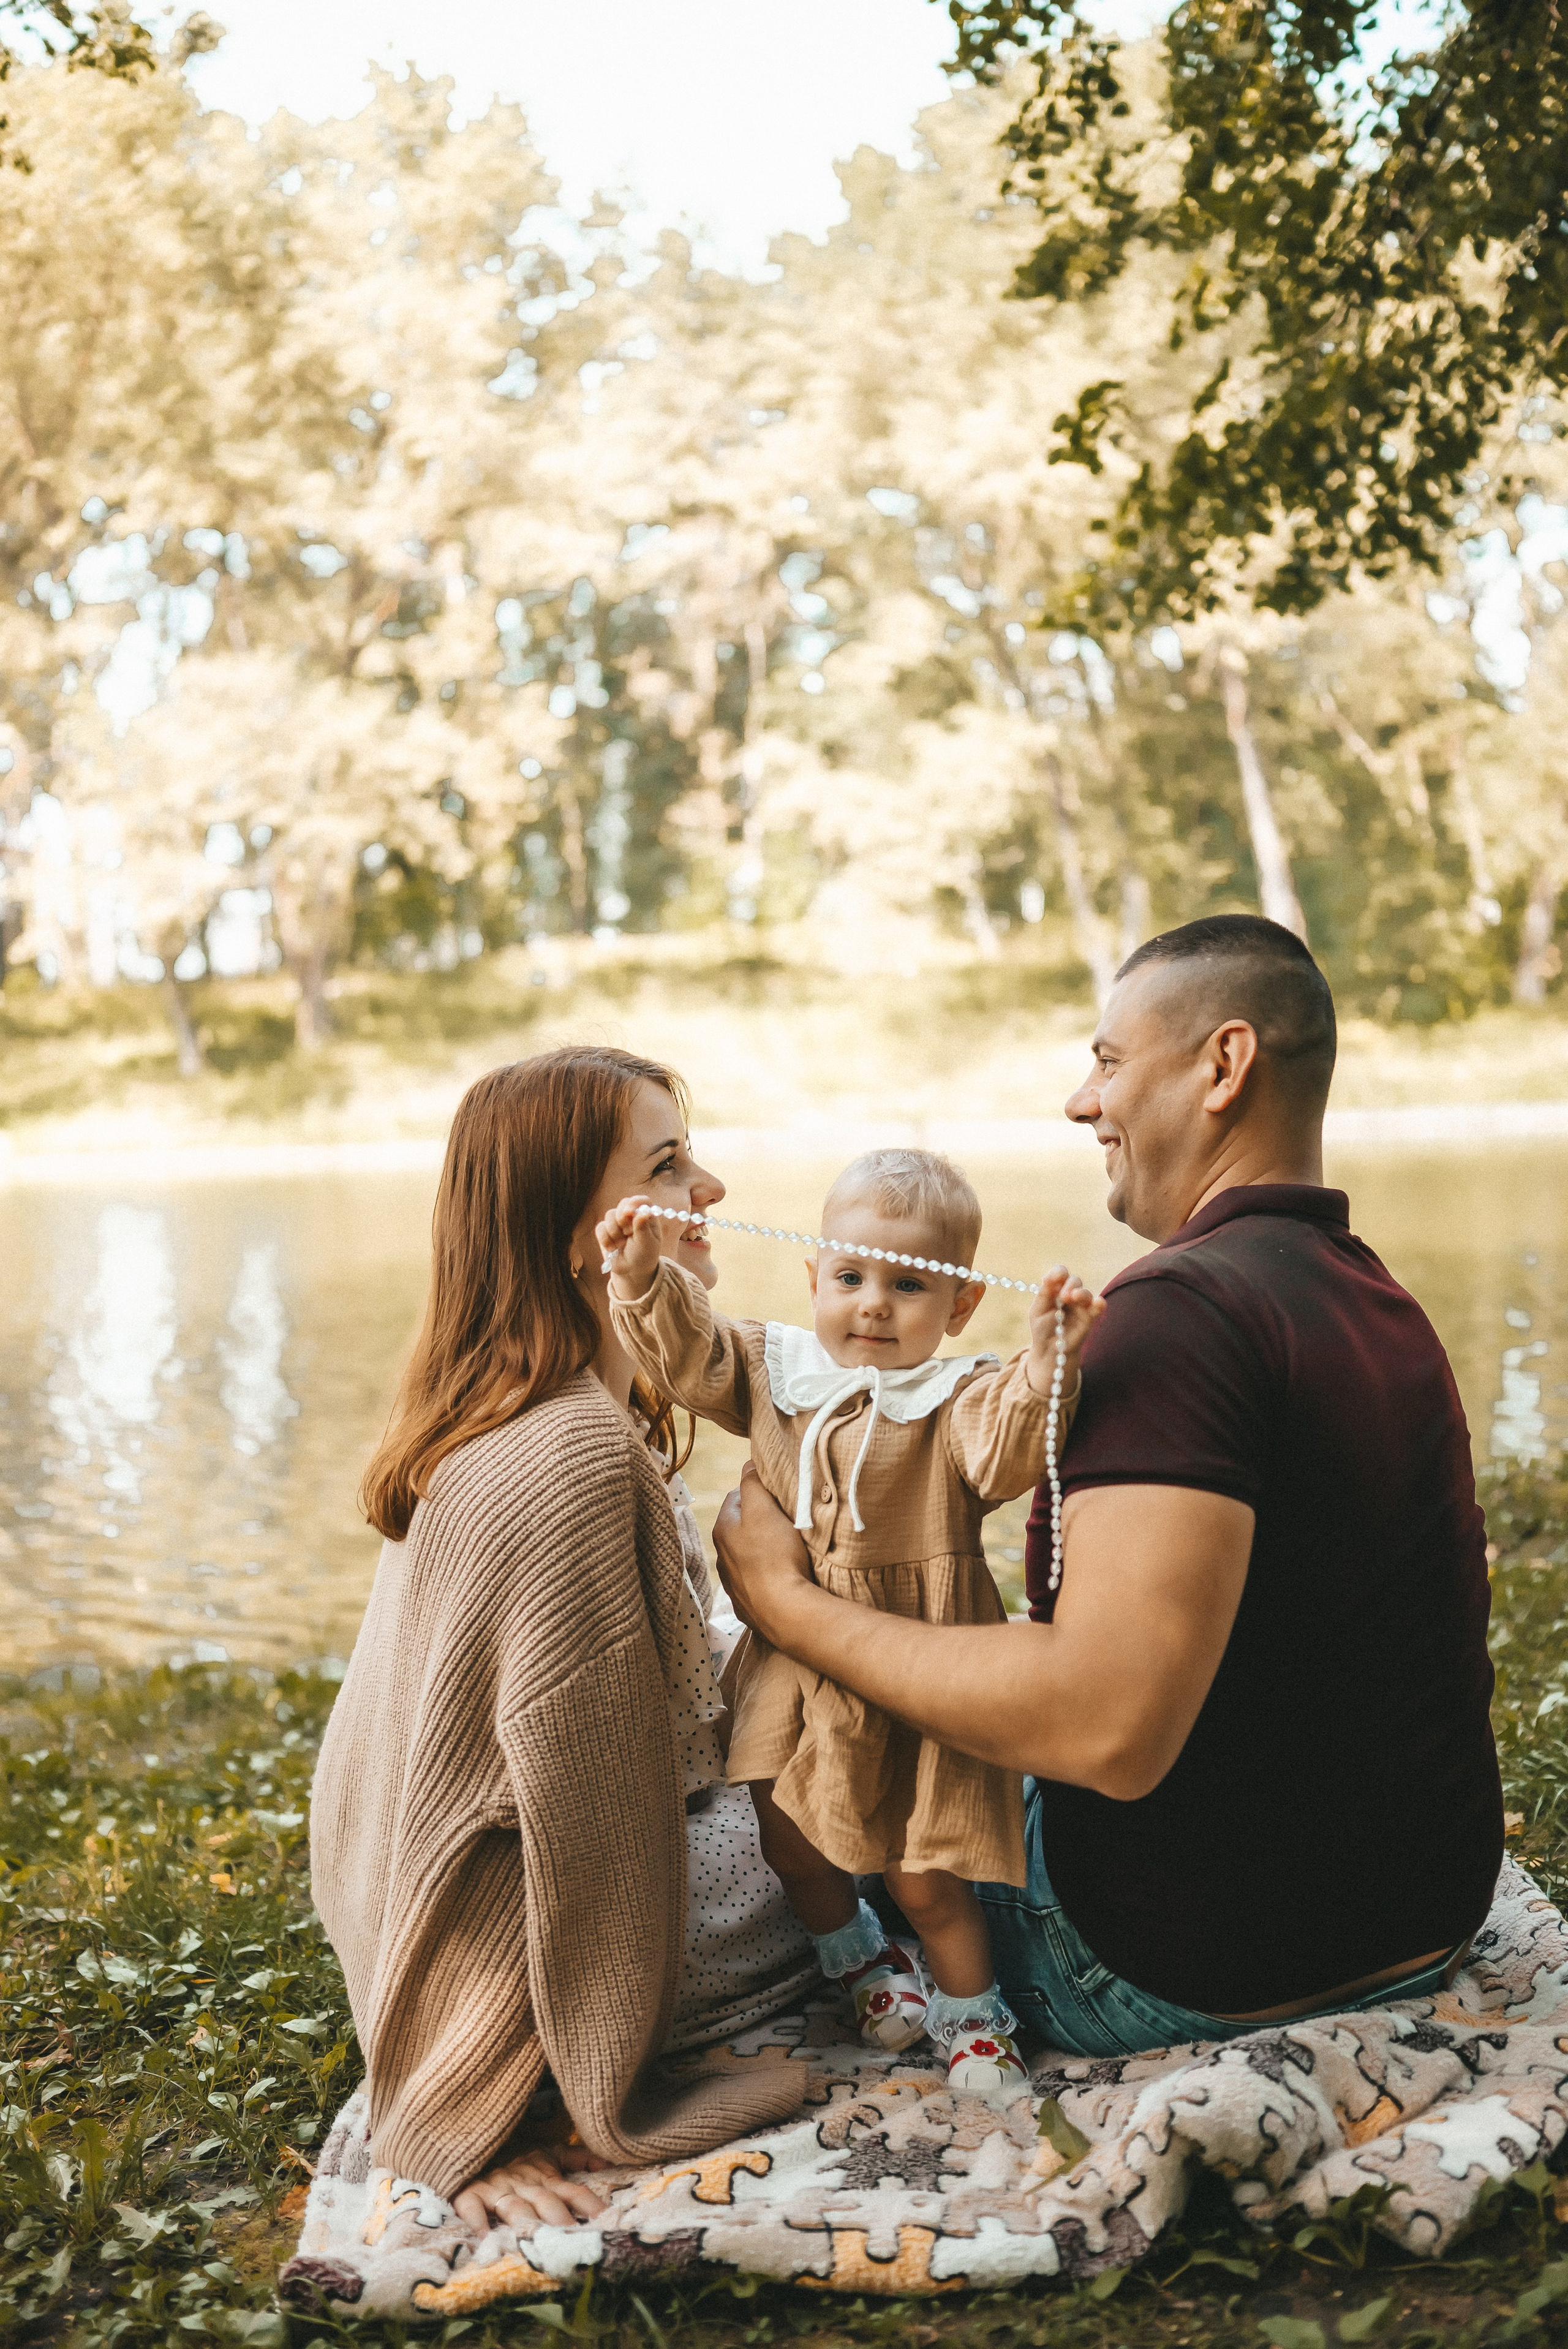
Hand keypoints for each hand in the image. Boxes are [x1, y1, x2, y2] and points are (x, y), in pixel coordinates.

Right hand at [452, 2144, 612, 2236]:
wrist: (474, 2136)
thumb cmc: (516, 2153)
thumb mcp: (550, 2151)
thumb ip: (579, 2157)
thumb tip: (609, 2164)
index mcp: (547, 2177)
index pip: (575, 2192)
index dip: (592, 2206)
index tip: (608, 2224)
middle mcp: (525, 2183)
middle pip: (548, 2204)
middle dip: (562, 2223)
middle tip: (574, 2246)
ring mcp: (497, 2187)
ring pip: (515, 2208)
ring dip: (526, 2224)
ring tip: (536, 2244)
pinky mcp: (470, 2191)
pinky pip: (472, 2205)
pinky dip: (476, 2220)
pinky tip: (483, 2237)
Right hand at [595, 1193, 661, 1298]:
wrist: (631, 1271)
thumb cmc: (644, 1256)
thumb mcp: (647, 1244)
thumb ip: (643, 1228)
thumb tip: (643, 1213)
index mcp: (646, 1216)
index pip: (642, 1201)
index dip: (635, 1203)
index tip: (629, 1212)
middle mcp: (632, 1216)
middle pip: (624, 1203)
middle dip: (623, 1218)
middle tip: (627, 1233)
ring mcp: (617, 1222)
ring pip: (610, 1215)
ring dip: (615, 1232)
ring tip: (622, 1244)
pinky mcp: (605, 1230)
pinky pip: (600, 1228)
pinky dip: (605, 1239)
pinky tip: (613, 1248)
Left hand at [712, 1464, 814, 1638]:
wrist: (786, 1612)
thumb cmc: (775, 1556)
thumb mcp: (764, 1509)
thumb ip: (753, 1484)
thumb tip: (748, 1465)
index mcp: (722, 1530)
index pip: (736, 1497)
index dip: (758, 1492)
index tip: (779, 1497)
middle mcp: (721, 1558)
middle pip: (742, 1528)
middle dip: (762, 1522)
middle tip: (788, 1521)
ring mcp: (734, 1584)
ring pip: (749, 1556)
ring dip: (765, 1550)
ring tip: (789, 1550)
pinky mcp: (748, 1606)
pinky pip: (758, 1582)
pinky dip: (769, 1576)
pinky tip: (785, 1577)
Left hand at [1026, 1266, 1103, 1403]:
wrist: (1050, 1350)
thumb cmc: (1042, 1328)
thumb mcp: (1037, 1310)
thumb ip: (1044, 1294)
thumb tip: (1049, 1276)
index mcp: (1056, 1289)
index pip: (1060, 1273)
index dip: (1059, 1272)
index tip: (1054, 1277)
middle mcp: (1070, 1294)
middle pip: (1074, 1280)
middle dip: (1069, 1285)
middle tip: (1063, 1296)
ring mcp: (1081, 1305)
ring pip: (1086, 1293)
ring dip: (1081, 1293)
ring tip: (1074, 1297)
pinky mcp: (1090, 1317)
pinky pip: (1098, 1307)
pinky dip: (1099, 1304)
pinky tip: (1098, 1303)